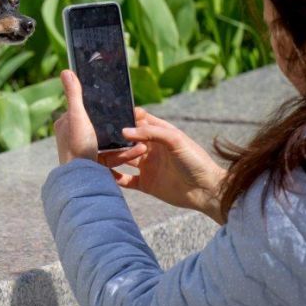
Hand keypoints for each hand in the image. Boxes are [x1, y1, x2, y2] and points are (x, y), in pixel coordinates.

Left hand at [53, 70, 144, 164]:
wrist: (82, 180)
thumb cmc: (78, 147)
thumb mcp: (78, 117)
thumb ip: (74, 95)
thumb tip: (66, 71)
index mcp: (66, 124)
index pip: (85, 110)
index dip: (103, 108)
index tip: (120, 107)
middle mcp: (73, 138)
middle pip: (101, 127)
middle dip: (121, 128)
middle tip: (137, 123)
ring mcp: (84, 152)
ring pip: (110, 143)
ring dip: (128, 143)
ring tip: (144, 141)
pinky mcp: (95, 165)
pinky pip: (112, 157)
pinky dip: (126, 154)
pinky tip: (140, 151)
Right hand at [101, 109, 227, 223]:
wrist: (207, 191)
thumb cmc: (196, 161)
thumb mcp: (175, 140)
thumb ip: (150, 132)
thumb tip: (124, 131)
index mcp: (159, 134)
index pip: (139, 120)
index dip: (126, 116)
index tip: (111, 114)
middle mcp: (151, 149)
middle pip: (127, 140)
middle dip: (114, 136)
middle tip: (100, 135)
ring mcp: (147, 166)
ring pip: (123, 158)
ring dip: (112, 155)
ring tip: (99, 153)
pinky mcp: (145, 184)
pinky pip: (124, 179)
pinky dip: (114, 176)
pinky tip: (104, 172)